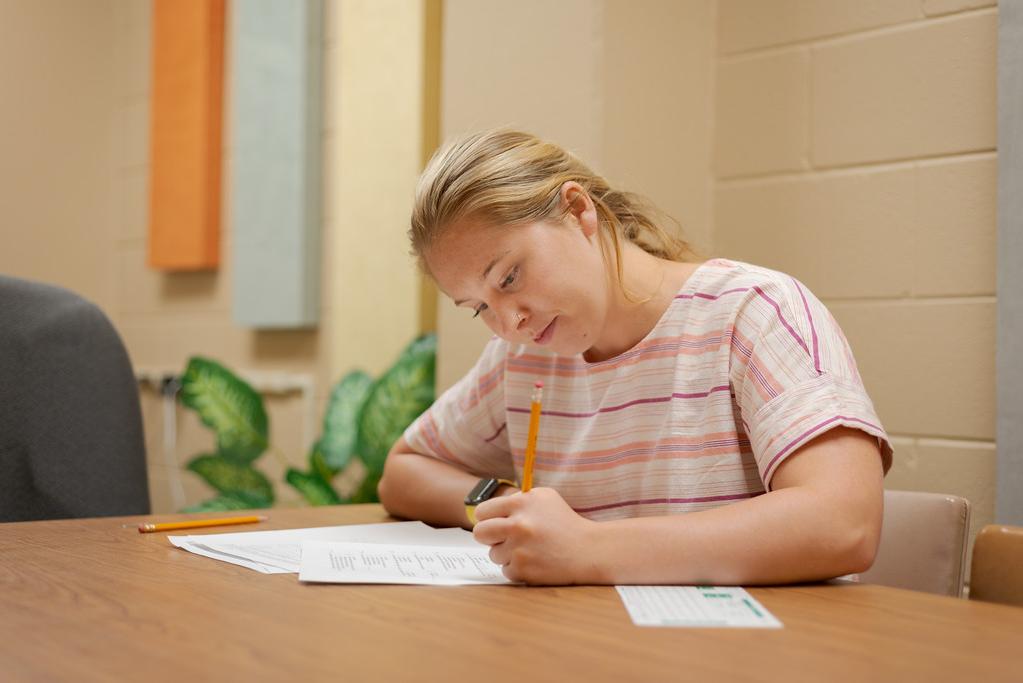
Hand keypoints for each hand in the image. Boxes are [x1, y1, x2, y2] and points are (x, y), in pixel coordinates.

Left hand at [472, 487, 598, 584]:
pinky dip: (517, 568)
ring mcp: (519, 548)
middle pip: (480, 533)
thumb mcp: (544, 498)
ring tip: (529, 549)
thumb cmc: (565, 523)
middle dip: (489, 536)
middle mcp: (518, 524)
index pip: (482, 511)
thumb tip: (489, 510)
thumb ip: (517, 499)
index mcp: (521, 503)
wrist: (588, 550)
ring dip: (506, 554)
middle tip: (502, 538)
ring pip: (493, 554)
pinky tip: (535, 561)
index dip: (487, 518)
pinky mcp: (523, 570)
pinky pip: (505, 570)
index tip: (494, 522)